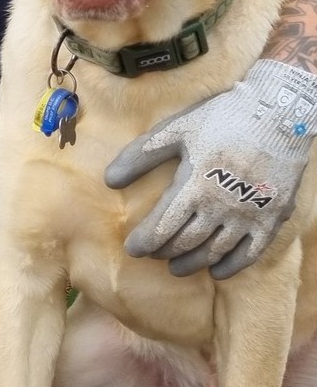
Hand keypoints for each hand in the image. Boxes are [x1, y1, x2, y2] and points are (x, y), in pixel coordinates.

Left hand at [105, 58, 316, 278]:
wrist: (278, 115)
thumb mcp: (174, 131)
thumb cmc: (221, 120)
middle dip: (164, 252)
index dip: (144, 242)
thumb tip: (108, 181)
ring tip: (176, 267)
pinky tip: (216, 271)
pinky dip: (231, 265)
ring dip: (191, 262)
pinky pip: (250, 252)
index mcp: (193, 186)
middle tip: (153, 255)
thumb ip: (140, 156)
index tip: (132, 249)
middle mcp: (220, 206)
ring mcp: (248, 215)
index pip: (161, 227)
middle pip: (185, 242)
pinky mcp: (272, 217)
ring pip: (214, 251)